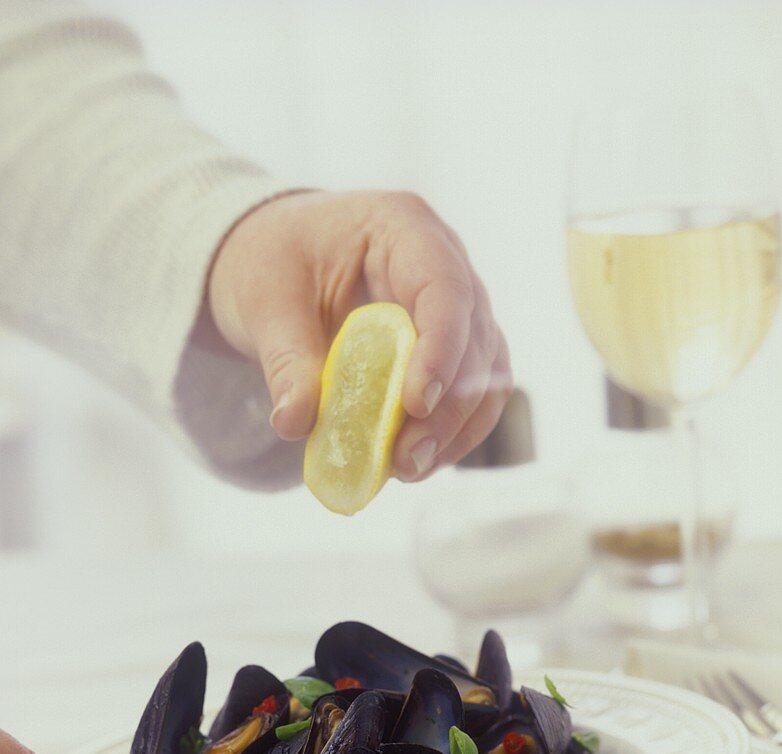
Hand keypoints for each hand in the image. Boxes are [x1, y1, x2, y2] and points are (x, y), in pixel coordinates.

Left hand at [208, 190, 511, 479]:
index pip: (445, 288)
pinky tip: (417, 463)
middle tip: (406, 461)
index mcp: (403, 228)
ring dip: (456, 429)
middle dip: (447, 408)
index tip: (414, 406)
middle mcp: (446, 262)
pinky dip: (452, 434)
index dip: (441, 349)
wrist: (276, 262)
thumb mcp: (265, 302)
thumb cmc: (273, 261)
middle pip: (476, 339)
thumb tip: (294, 422)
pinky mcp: (454, 349)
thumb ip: (284, 361)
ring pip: (488, 374)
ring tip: (408, 469)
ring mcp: (458, 308)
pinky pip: (474, 395)